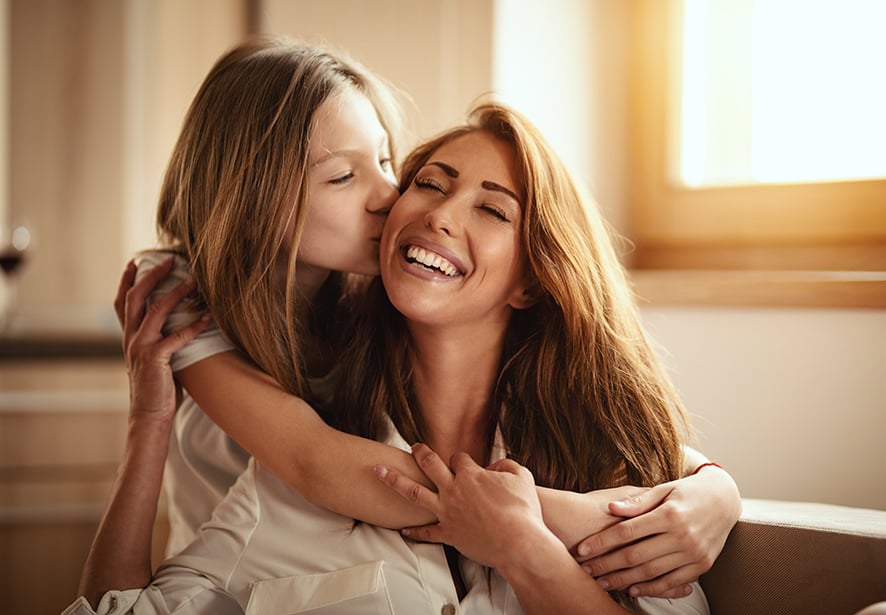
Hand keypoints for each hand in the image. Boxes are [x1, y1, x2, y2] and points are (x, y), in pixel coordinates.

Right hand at [114, 258, 209, 425]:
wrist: (149, 415)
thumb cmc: (157, 388)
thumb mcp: (153, 359)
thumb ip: (159, 340)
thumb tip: (178, 324)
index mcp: (129, 337)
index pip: (122, 302)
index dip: (127, 280)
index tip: (135, 261)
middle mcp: (131, 339)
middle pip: (135, 298)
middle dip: (151, 276)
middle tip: (168, 260)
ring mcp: (141, 347)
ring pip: (156, 310)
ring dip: (176, 292)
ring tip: (193, 280)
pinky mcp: (155, 358)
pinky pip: (177, 336)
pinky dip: (194, 324)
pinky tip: (209, 316)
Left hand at [375, 444, 552, 570]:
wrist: (519, 544)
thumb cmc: (524, 511)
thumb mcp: (521, 477)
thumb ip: (506, 465)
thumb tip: (494, 467)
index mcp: (471, 475)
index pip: (459, 458)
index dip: (462, 459)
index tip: (466, 464)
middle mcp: (453, 490)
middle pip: (429, 465)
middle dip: (420, 453)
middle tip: (413, 447)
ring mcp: (447, 513)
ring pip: (414, 493)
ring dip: (394, 480)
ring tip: (378, 471)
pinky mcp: (448, 534)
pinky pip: (426, 532)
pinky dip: (414, 532)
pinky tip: (403, 530)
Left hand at [575, 467, 740, 597]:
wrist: (725, 499)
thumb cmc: (687, 491)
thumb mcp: (663, 489)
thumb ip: (637, 501)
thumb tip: (611, 508)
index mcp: (669, 514)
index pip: (627, 531)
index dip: (601, 542)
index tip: (581, 549)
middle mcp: (682, 535)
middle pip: (635, 555)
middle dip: (606, 564)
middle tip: (586, 570)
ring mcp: (693, 553)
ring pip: (651, 572)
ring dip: (624, 580)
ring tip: (602, 582)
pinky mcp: (702, 565)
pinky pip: (672, 582)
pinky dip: (651, 588)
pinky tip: (632, 589)